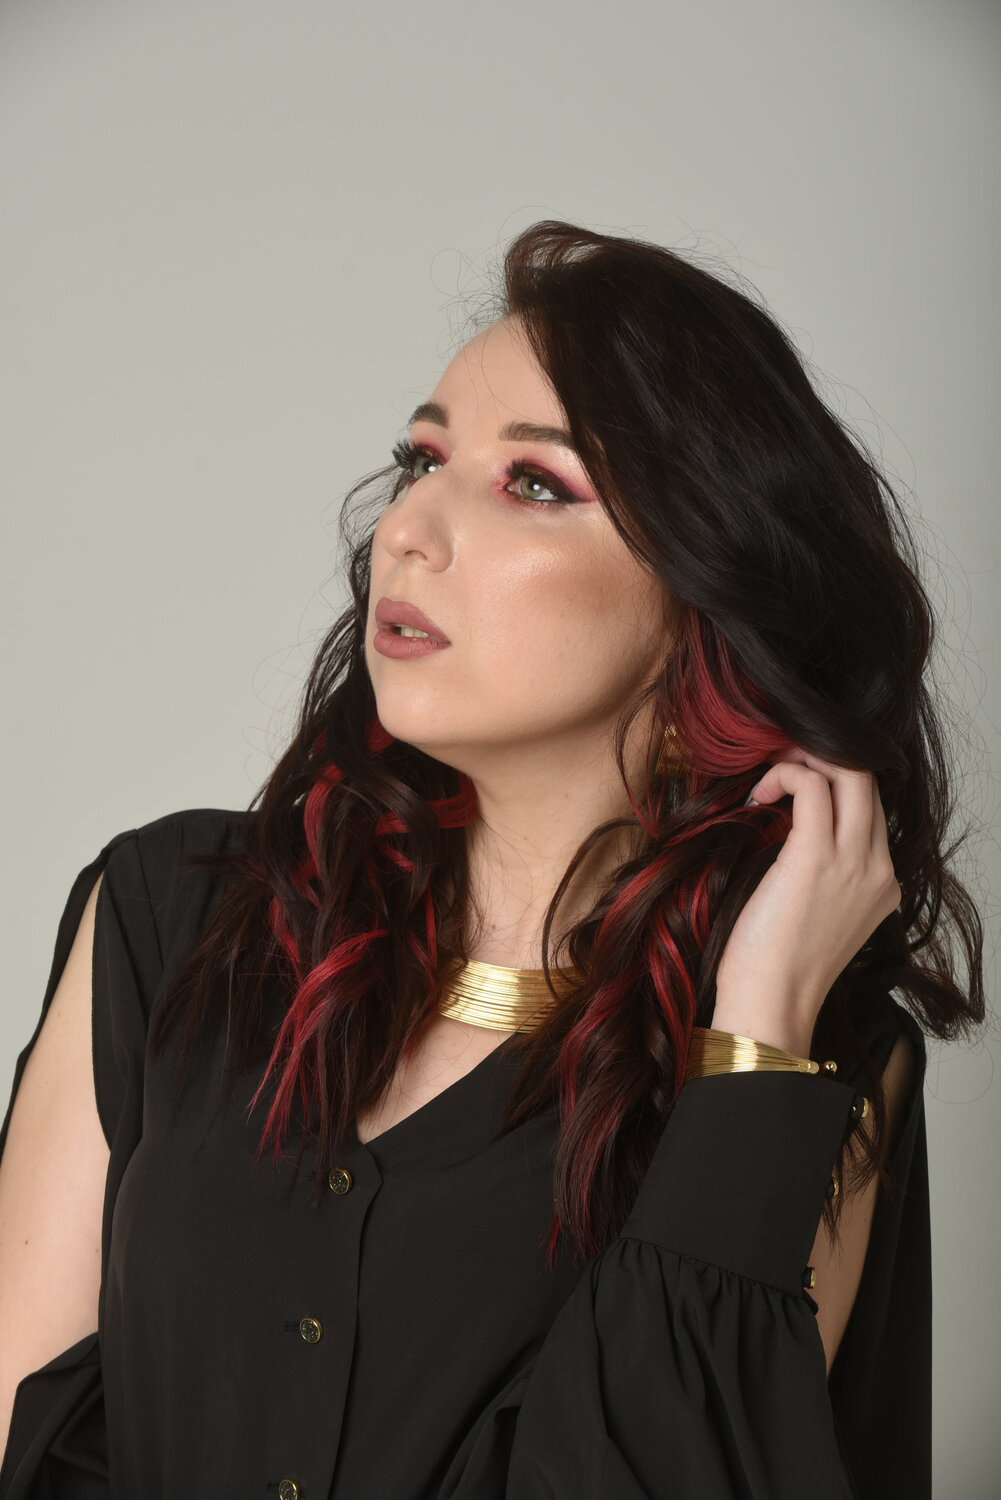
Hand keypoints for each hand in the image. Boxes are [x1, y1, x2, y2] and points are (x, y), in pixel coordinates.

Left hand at [713, 751, 900, 1047]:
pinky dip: (783, 775)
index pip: (871, 807)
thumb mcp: (816, 912)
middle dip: (823, 756)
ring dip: (803, 758)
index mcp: (882, 883)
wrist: (770, 1002)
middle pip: (867, 778)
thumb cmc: (776, 964)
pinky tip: (758, 796)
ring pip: (849, 771)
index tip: (794, 781)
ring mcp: (852, 861)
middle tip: (781, 764)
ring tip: (769, 774)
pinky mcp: (815, 857)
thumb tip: (787, 826)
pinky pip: (811, 784)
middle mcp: (877, 868)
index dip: (833, 780)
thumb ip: (821, 872)